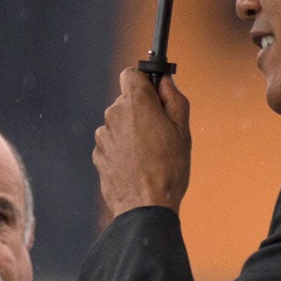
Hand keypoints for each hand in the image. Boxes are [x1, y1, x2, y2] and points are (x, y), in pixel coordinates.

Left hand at [95, 66, 192, 219]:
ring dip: (131, 131)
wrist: (145, 207)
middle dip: (141, 110)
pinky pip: (112, 142)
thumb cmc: (168, 169)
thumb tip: (165, 81)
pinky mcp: (98, 154)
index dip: (145, 82)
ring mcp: (103, 135)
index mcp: (136, 103)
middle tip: (160, 132)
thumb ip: (174, 98)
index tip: (155, 95)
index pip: (132, 73)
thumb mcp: (182, 130)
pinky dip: (122, 149)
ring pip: (118, 123)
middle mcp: (114, 114)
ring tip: (149, 154)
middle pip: (126, 100)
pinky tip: (136, 165)